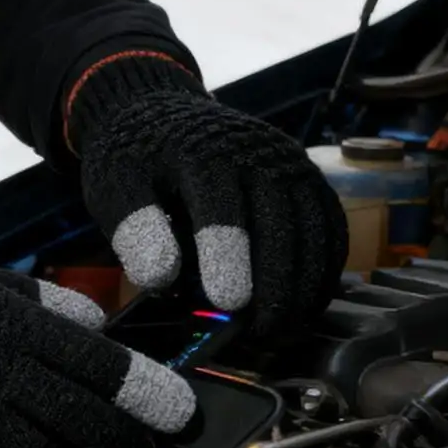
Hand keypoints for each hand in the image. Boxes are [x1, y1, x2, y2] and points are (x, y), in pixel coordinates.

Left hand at [67, 56, 347, 336]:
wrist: (167, 115)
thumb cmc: (139, 160)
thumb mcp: (117, 185)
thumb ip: (133, 227)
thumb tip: (160, 277)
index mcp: (201, 153)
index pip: (221, 207)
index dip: (226, 256)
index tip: (226, 303)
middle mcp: (255, 154)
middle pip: (279, 225)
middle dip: (273, 285)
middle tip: (257, 332)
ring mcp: (289, 166)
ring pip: (313, 232)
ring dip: (301, 287)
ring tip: (278, 329)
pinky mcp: (309, 181)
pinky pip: (331, 231)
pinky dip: (323, 272)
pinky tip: (303, 306)